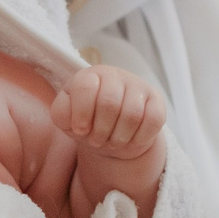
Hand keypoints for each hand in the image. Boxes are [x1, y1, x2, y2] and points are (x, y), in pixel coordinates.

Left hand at [51, 65, 165, 159]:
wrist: (112, 134)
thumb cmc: (86, 122)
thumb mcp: (67, 119)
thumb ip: (62, 113)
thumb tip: (74, 116)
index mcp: (89, 76)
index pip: (85, 87)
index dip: (81, 114)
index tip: (80, 130)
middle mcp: (114, 75)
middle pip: (109, 104)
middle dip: (101, 131)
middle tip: (97, 141)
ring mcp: (137, 85)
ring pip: (132, 114)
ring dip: (119, 138)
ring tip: (112, 142)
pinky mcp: (156, 99)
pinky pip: (153, 120)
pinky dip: (140, 138)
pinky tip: (131, 141)